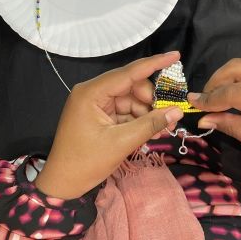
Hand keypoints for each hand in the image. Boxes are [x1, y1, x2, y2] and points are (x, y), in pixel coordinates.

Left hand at [35, 52, 183, 198]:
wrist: (62, 184)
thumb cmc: (86, 162)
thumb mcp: (121, 143)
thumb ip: (150, 124)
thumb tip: (177, 111)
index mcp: (92, 92)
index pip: (128, 72)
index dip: (154, 64)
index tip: (176, 55)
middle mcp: (93, 92)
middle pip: (131, 87)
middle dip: (151, 101)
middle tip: (168, 117)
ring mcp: (96, 104)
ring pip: (131, 100)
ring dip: (147, 113)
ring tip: (161, 131)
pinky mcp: (99, 116)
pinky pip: (125, 111)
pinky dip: (138, 120)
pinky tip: (151, 133)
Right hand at [188, 58, 240, 198]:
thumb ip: (235, 127)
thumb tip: (204, 119)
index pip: (236, 91)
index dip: (211, 98)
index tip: (192, 104)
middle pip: (240, 67)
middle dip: (216, 81)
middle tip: (203, 99)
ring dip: (229, 75)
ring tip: (217, 96)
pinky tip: (238, 91)